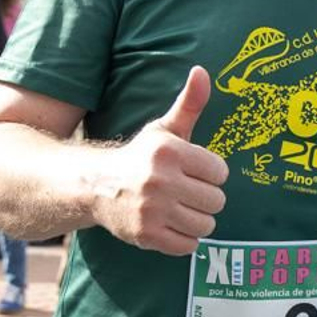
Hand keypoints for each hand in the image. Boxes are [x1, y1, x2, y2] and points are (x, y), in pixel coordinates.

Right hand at [86, 66, 227, 255]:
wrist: (96, 187)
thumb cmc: (141, 157)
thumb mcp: (164, 129)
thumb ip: (190, 103)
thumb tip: (203, 71)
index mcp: (169, 152)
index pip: (220, 172)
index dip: (210, 174)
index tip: (193, 172)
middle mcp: (159, 180)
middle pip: (216, 201)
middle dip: (205, 198)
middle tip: (185, 193)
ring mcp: (152, 210)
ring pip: (206, 225)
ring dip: (196, 220)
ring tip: (178, 209)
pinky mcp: (145, 236)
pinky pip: (189, 245)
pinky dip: (184, 239)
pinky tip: (169, 225)